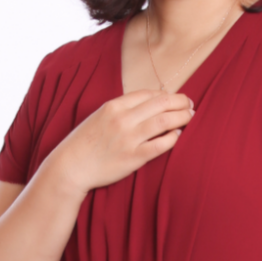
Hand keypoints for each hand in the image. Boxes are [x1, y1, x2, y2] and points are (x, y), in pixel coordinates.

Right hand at [48, 90, 194, 193]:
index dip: (166, 94)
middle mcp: (122, 119)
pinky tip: (178, 135)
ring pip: (164, 122)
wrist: (70, 167)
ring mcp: (128, 139)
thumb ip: (122, 109)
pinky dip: (173, 138)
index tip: (175, 98)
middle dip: (180, 102)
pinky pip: (160, 145)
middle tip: (190, 105)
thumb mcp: (100, 117)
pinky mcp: (133, 158)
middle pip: (161, 103)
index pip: (149, 93)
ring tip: (190, 116)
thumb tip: (149, 104)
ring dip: (182, 117)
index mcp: (113, 106)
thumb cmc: (85, 142)